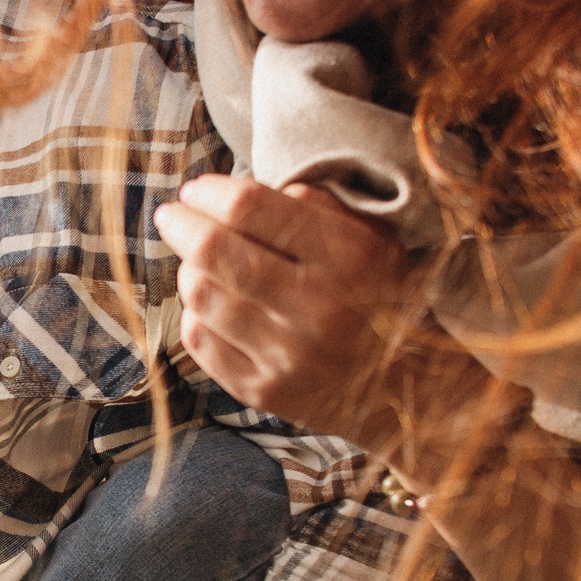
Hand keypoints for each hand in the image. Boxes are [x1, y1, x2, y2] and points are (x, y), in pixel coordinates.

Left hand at [154, 174, 418, 442]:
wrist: (410, 389)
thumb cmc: (382, 298)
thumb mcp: (373, 238)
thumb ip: (317, 205)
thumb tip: (247, 188)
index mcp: (348, 256)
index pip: (251, 208)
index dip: (210, 192)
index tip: (197, 189)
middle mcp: (317, 307)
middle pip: (215, 251)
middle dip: (180, 224)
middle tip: (171, 215)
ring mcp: (287, 355)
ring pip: (201, 295)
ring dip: (188, 269)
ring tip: (196, 260)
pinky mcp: (264, 391)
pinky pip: (201, 341)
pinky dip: (196, 314)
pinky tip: (211, 304)